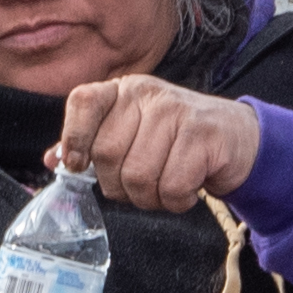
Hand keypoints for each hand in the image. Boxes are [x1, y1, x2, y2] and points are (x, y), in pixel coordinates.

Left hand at [52, 73, 259, 211]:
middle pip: (107, 153)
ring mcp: (176, 112)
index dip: (74, 137)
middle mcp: (147, 94)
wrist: (239, 138)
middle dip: (119, 185)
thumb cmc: (178, 139)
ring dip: (149, 198)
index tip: (79, 164)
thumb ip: (94, 143)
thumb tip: (53, 159)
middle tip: (141, 186)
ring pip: (138, 176)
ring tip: (165, 187)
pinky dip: (176, 201)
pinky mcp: (202, 136)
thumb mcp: (134, 132)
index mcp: (124, 91)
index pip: (82, 102)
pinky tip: (187, 190)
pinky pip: (171, 187)